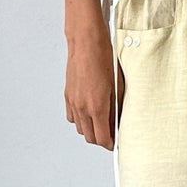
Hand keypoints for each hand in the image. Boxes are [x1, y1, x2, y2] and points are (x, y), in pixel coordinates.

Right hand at [66, 29, 120, 149]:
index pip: (102, 138)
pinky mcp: (68, 95)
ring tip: (102, 124)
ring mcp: (73, 102)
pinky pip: (72, 117)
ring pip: (80, 128)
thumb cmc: (104, 57)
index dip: (110, 144)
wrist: (86, 42)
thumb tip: (119, 121)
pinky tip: (89, 113)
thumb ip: (117, 107)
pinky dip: (80, 120)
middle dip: (101, 139)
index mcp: (97, 106)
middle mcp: (82, 107)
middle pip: (90, 137)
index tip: (116, 143)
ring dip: (91, 130)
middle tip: (111, 135)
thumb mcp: (118, 85)